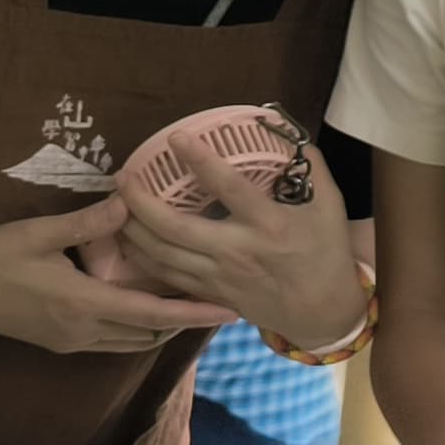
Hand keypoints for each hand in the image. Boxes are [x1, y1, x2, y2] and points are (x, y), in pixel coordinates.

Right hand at [0, 199, 231, 353]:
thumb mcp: (38, 233)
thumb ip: (86, 222)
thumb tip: (128, 202)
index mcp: (84, 305)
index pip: (153, 314)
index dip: (194, 313)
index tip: (228, 311)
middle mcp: (84, 331)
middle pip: (150, 333)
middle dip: (185, 319)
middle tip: (217, 298)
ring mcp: (72, 341)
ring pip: (133, 341)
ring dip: (162, 325)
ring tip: (190, 301)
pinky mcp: (61, 343)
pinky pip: (114, 341)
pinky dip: (138, 328)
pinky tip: (145, 306)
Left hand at [104, 111, 363, 341]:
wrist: (322, 311)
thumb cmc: (325, 253)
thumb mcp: (330, 206)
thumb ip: (310, 169)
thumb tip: (283, 133)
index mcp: (270, 225)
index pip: (229, 188)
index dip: (200, 161)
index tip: (176, 137)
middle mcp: (239, 252)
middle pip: (176, 228)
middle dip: (141, 202)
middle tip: (122, 176)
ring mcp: (220, 277)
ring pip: (163, 255)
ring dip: (133, 229)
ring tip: (115, 203)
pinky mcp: (210, 294)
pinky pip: (167, 277)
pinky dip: (142, 258)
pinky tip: (127, 239)